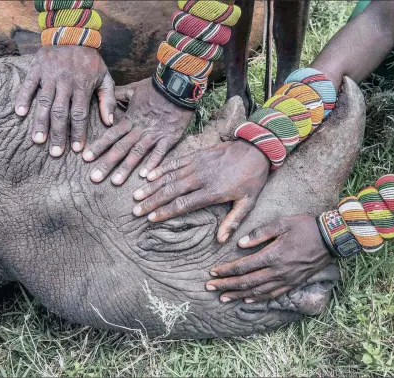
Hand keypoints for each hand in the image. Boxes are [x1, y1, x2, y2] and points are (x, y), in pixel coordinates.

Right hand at [15, 46, 115, 155]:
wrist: (73, 33)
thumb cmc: (90, 61)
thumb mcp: (105, 77)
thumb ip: (108, 100)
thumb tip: (110, 123)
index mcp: (82, 86)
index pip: (80, 113)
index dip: (78, 132)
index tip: (77, 149)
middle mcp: (65, 82)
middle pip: (61, 112)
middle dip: (58, 134)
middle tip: (56, 153)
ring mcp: (49, 74)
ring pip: (44, 102)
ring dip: (40, 122)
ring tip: (38, 140)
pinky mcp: (37, 67)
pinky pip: (28, 84)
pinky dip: (23, 98)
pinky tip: (20, 114)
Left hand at [82, 78, 193, 184]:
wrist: (178, 85)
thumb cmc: (156, 87)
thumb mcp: (134, 89)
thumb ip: (119, 94)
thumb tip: (106, 96)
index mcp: (130, 119)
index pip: (110, 135)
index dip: (98, 147)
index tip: (86, 158)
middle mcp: (139, 129)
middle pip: (120, 148)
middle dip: (106, 163)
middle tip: (94, 178)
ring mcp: (154, 135)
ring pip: (137, 153)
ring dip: (126, 168)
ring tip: (115, 182)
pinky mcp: (169, 138)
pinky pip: (160, 153)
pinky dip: (153, 164)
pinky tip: (145, 177)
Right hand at [132, 140, 269, 242]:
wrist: (257, 149)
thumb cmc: (252, 178)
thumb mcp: (248, 202)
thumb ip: (233, 221)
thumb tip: (221, 240)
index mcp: (213, 191)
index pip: (183, 204)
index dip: (166, 211)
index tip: (151, 218)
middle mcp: (201, 178)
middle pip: (171, 191)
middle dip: (152, 201)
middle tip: (136, 210)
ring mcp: (197, 164)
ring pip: (169, 176)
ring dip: (151, 186)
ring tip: (136, 195)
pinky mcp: (197, 155)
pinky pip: (175, 162)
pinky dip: (161, 168)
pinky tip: (148, 175)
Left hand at [206, 215, 332, 302]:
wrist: (330, 239)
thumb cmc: (305, 227)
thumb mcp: (282, 223)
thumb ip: (260, 234)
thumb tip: (240, 244)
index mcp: (273, 256)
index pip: (243, 267)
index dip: (226, 271)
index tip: (213, 272)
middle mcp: (278, 271)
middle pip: (246, 282)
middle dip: (226, 285)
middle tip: (209, 288)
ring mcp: (286, 280)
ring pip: (257, 292)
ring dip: (238, 295)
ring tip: (223, 298)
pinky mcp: (293, 283)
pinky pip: (272, 295)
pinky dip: (258, 299)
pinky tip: (247, 300)